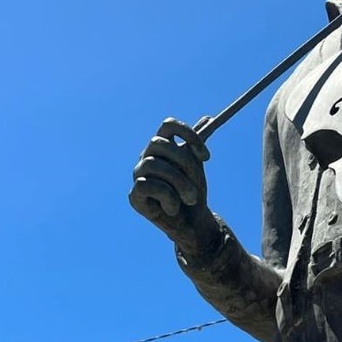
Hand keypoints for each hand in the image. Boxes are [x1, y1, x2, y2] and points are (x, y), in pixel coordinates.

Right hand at [130, 117, 218, 254]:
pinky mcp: (134, 195)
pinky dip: (167, 197)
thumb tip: (207, 118)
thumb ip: (196, 144)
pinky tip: (173, 207)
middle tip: (198, 181)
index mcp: (161, 146)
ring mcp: (138, 175)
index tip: (206, 156)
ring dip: (179, 183)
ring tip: (190, 198)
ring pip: (153, 164)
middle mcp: (146, 156)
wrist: (192, 223)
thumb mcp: (196, 166)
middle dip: (183, 162)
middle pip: (158, 142)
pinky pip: (146, 184)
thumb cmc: (192, 192)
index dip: (187, 134)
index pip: (168, 124)